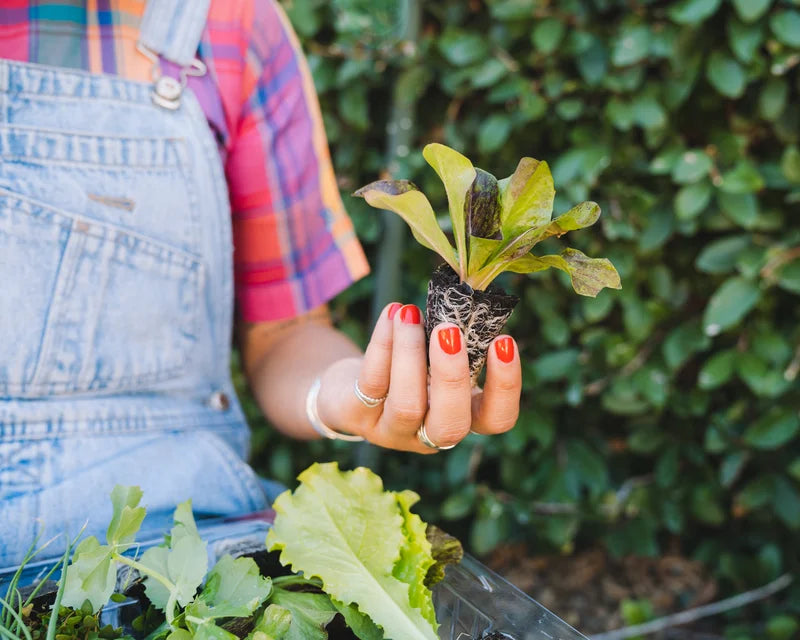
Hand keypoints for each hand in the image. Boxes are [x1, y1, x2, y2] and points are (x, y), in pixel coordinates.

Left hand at [316, 302, 521, 452]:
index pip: (496, 419)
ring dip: (410, 353)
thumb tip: (463, 302)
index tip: (504, 341)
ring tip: (411, 313)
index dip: (505, 387)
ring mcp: (392, 430)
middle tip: (449, 330)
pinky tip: (392, 313)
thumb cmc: (408, 366)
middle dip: (452, 377)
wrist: (350, 388)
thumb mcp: (435, 360)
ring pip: (406, 405)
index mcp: (462, 417)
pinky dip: (382, 344)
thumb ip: (454, 345)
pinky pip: (372, 382)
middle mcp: (429, 433)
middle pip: (450, 425)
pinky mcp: (357, 415)